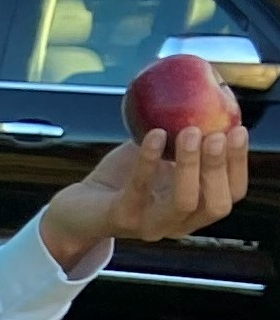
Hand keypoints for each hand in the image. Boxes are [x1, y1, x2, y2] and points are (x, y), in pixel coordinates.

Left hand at [39, 125, 249, 267]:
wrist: (80, 204)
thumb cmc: (127, 176)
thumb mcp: (163, 154)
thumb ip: (187, 134)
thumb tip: (213, 94)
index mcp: (196, 208)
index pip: (232, 193)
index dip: (239, 164)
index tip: (239, 130)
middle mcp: (179, 223)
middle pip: (215, 203)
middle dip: (218, 167)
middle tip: (214, 133)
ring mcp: (151, 225)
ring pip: (184, 202)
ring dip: (190, 165)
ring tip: (188, 131)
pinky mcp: (122, 219)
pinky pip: (139, 190)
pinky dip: (148, 160)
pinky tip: (153, 135)